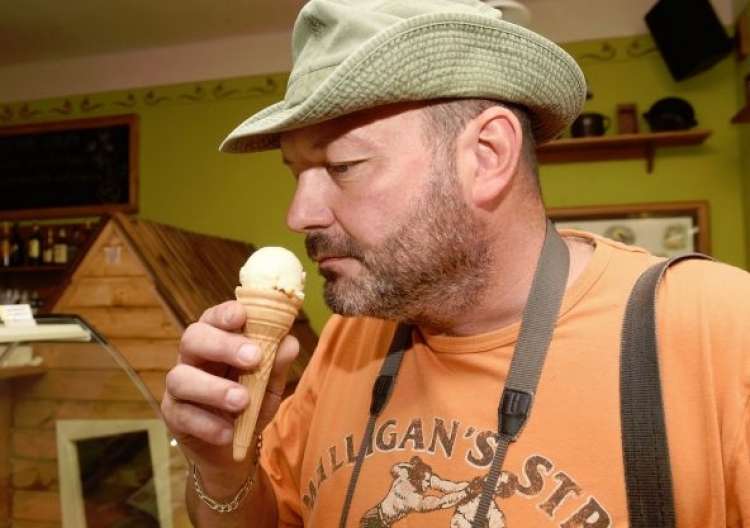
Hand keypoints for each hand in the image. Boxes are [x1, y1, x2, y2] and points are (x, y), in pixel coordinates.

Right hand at [161, 300, 298, 492]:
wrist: (234, 446)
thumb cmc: (251, 402)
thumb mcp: (270, 383)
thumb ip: (277, 364)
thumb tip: (289, 343)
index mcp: (217, 339)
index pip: (214, 317)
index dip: (225, 313)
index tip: (242, 316)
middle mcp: (193, 357)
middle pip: (193, 338)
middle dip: (222, 345)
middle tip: (253, 358)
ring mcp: (178, 386)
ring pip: (181, 378)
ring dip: (214, 388)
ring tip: (243, 401)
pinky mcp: (173, 416)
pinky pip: (182, 416)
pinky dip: (208, 424)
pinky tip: (228, 431)